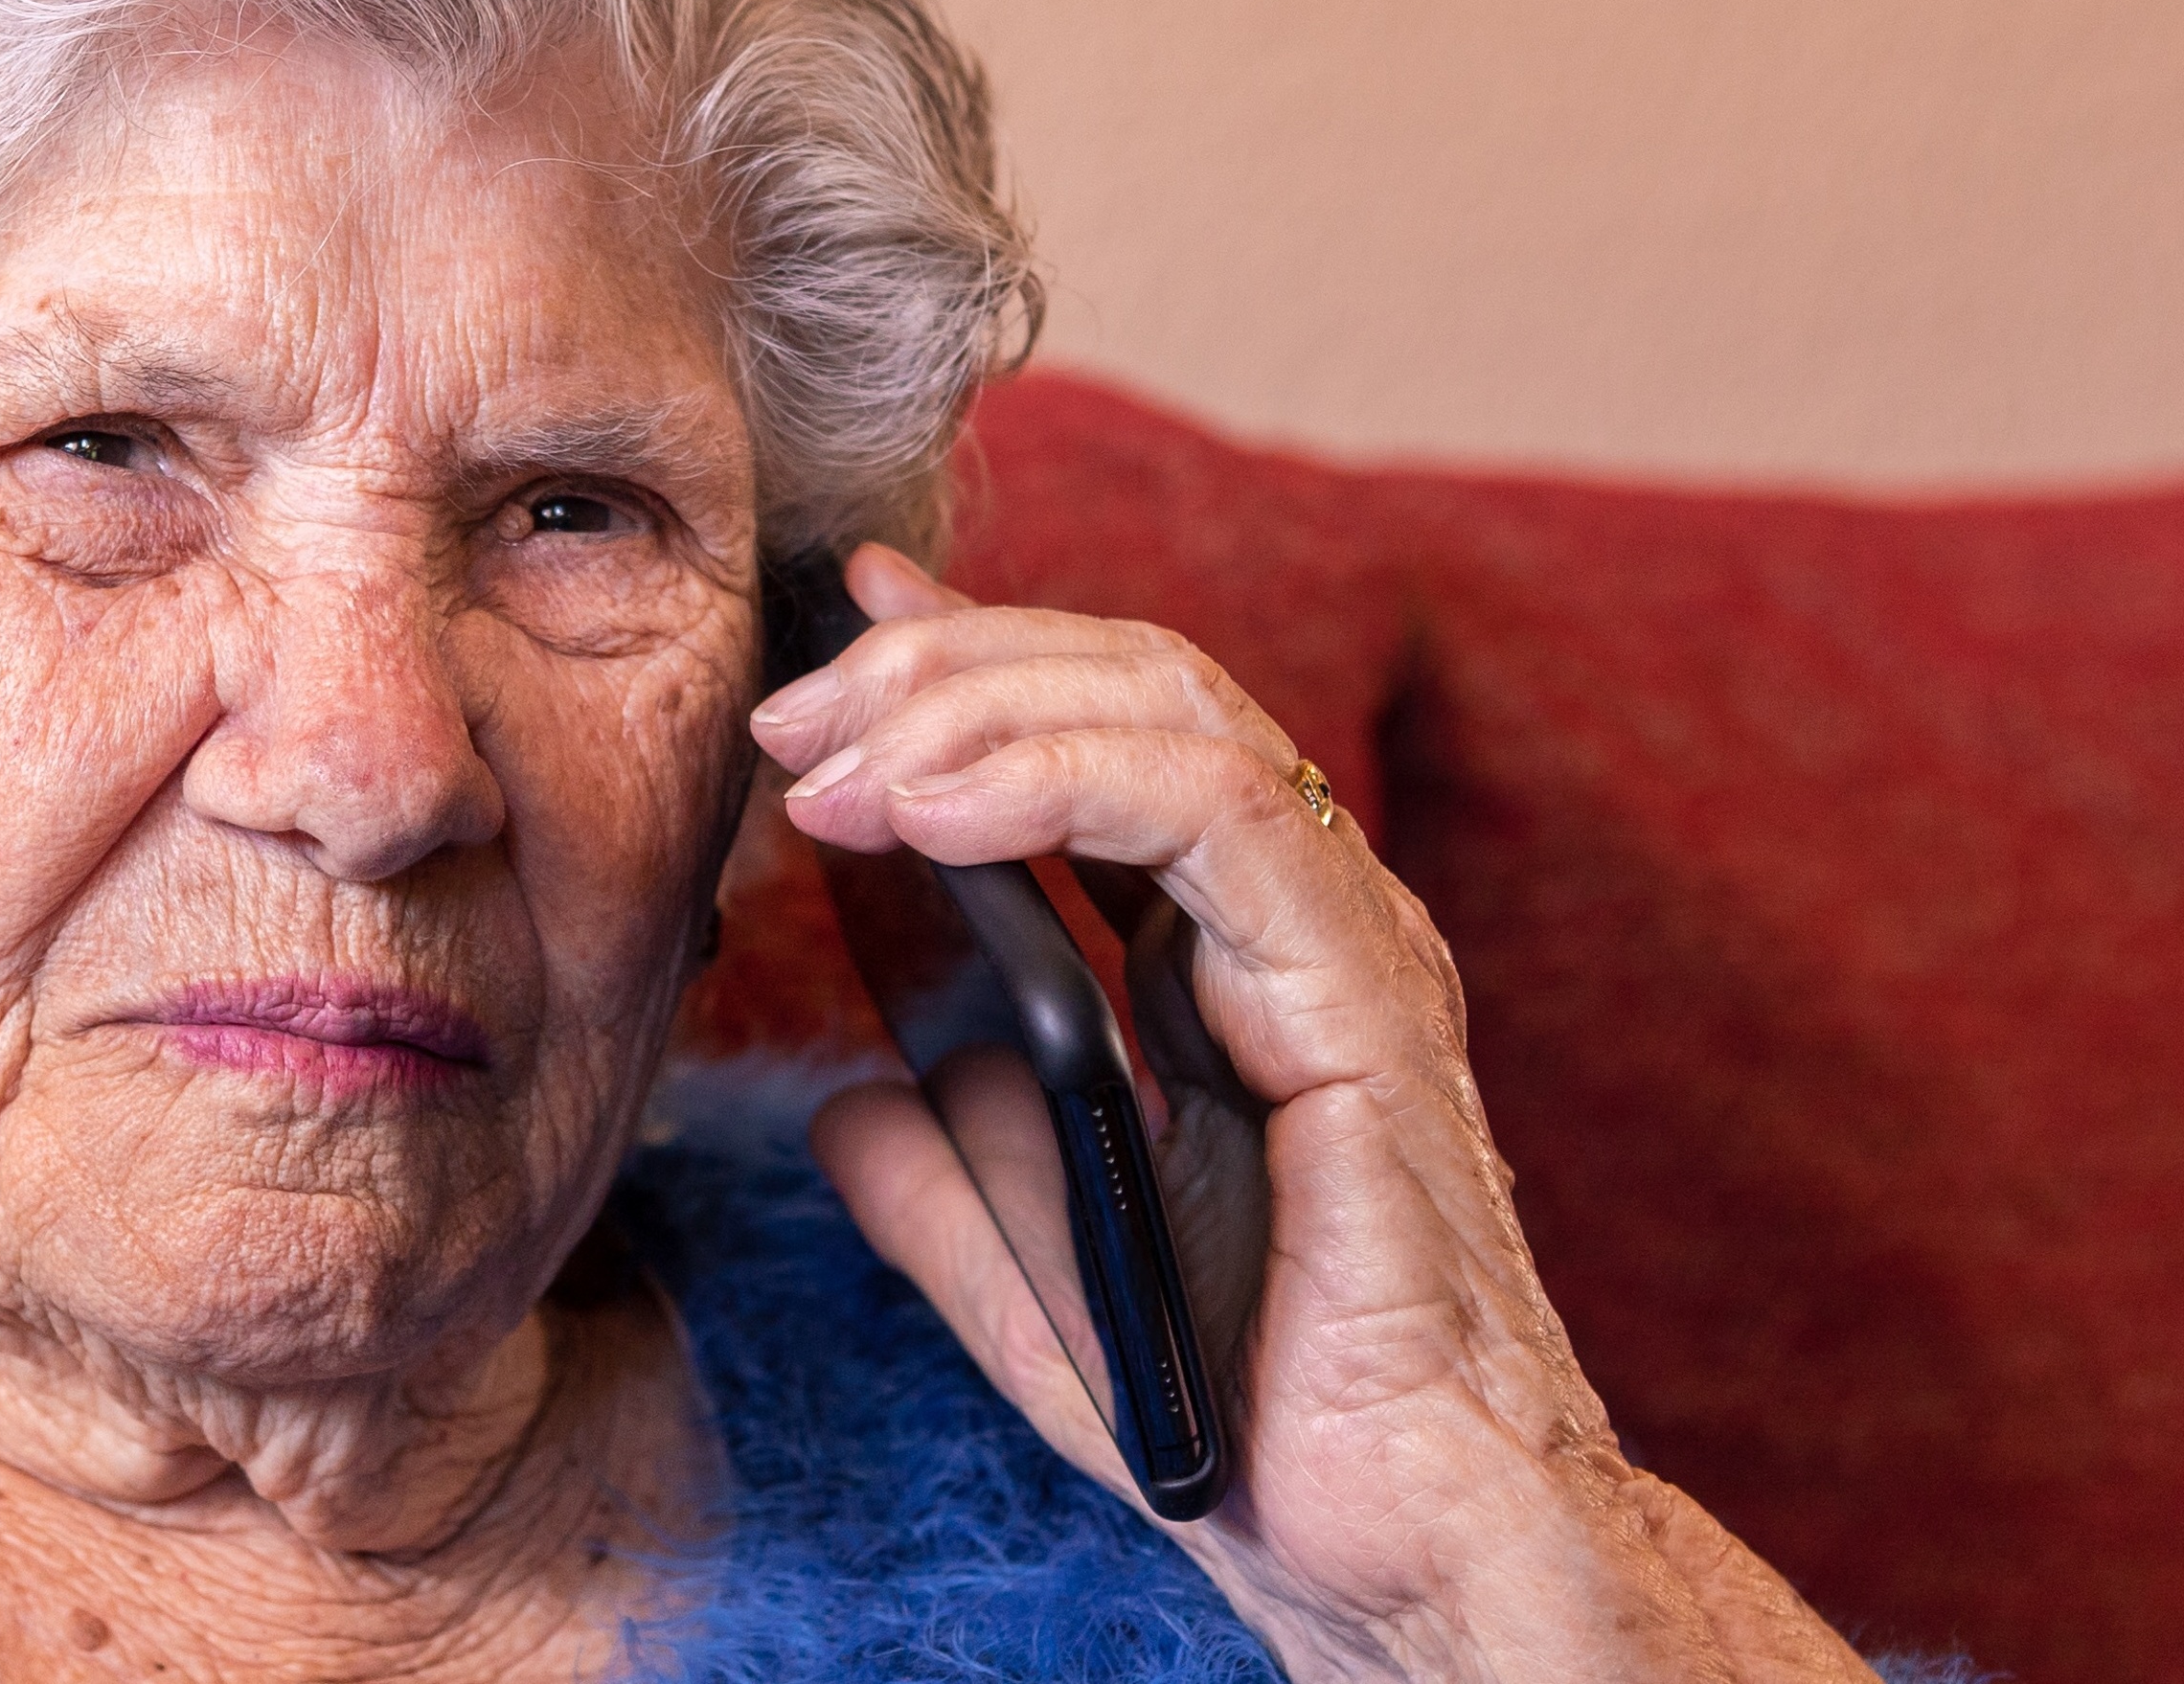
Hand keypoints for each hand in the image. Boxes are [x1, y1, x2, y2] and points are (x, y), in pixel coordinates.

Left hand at [749, 545, 1873, 1683]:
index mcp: (1223, 966)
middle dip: (938, 668)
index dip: (962, 664)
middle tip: (789, 712)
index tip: (826, 638)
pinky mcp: (1361, 994)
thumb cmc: (1247, 1427)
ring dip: (974, 705)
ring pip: (1171, 707)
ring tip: (831, 764)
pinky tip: (928, 814)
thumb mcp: (1034, 1285)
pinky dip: (1054, 780)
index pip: (1097, 739)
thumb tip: (843, 1104)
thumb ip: (945, 1181)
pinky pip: (1215, 815)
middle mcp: (1292, 923)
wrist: (1393, 1544)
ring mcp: (1338, 945)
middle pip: (1125, 684)